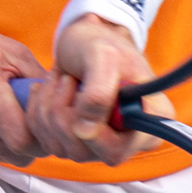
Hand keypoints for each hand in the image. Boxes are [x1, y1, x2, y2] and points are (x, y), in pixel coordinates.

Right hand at [0, 8, 44, 164]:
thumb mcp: (0, 45)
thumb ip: (34, 75)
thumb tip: (61, 98)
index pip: (26, 141)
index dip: (42, 134)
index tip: (43, 119)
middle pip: (15, 155)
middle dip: (29, 141)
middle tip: (29, 120)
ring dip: (6, 141)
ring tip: (1, 114)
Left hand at [21, 15, 161, 165]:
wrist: (83, 40)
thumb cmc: (100, 43)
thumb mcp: (104, 55)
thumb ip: (99, 93)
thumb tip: (85, 132)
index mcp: (151, 120)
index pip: (121, 149)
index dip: (94, 132)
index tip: (81, 94)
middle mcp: (129, 140)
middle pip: (86, 152)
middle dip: (64, 113)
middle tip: (67, 79)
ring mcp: (101, 145)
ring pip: (62, 148)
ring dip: (50, 109)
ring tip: (60, 79)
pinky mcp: (75, 144)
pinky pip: (47, 142)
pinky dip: (39, 113)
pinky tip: (49, 90)